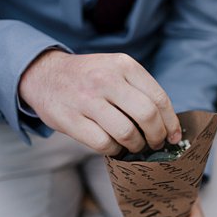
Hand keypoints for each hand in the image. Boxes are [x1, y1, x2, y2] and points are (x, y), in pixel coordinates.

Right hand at [19, 50, 181, 155]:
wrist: (44, 75)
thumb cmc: (87, 78)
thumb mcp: (114, 69)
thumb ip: (138, 89)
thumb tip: (167, 124)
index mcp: (123, 65)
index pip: (159, 98)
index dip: (171, 123)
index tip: (173, 137)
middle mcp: (106, 79)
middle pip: (146, 116)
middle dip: (156, 137)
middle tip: (155, 145)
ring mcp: (87, 100)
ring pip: (126, 133)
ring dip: (135, 146)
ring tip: (134, 147)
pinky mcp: (71, 119)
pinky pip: (103, 144)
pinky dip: (114, 151)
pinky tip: (114, 148)